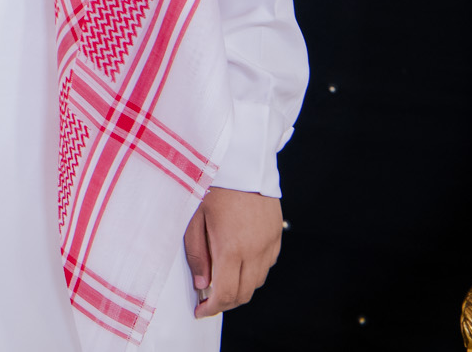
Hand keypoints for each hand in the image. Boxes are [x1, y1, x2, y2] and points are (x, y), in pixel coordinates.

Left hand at [182, 187, 280, 315]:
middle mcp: (255, 250)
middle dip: (225, 302)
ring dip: (240, 288)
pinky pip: (267, 264)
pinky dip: (253, 272)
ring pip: (258, 281)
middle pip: (244, 293)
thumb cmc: (214, 185)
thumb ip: (197, 254)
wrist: (242, 161)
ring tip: (222, 281)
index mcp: (232, 247)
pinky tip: (239, 264)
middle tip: (208, 300)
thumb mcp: (195, 218)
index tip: (200, 310)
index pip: (225, 293)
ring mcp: (269, 243)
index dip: (212, 308)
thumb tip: (201, 284)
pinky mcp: (277, 234)